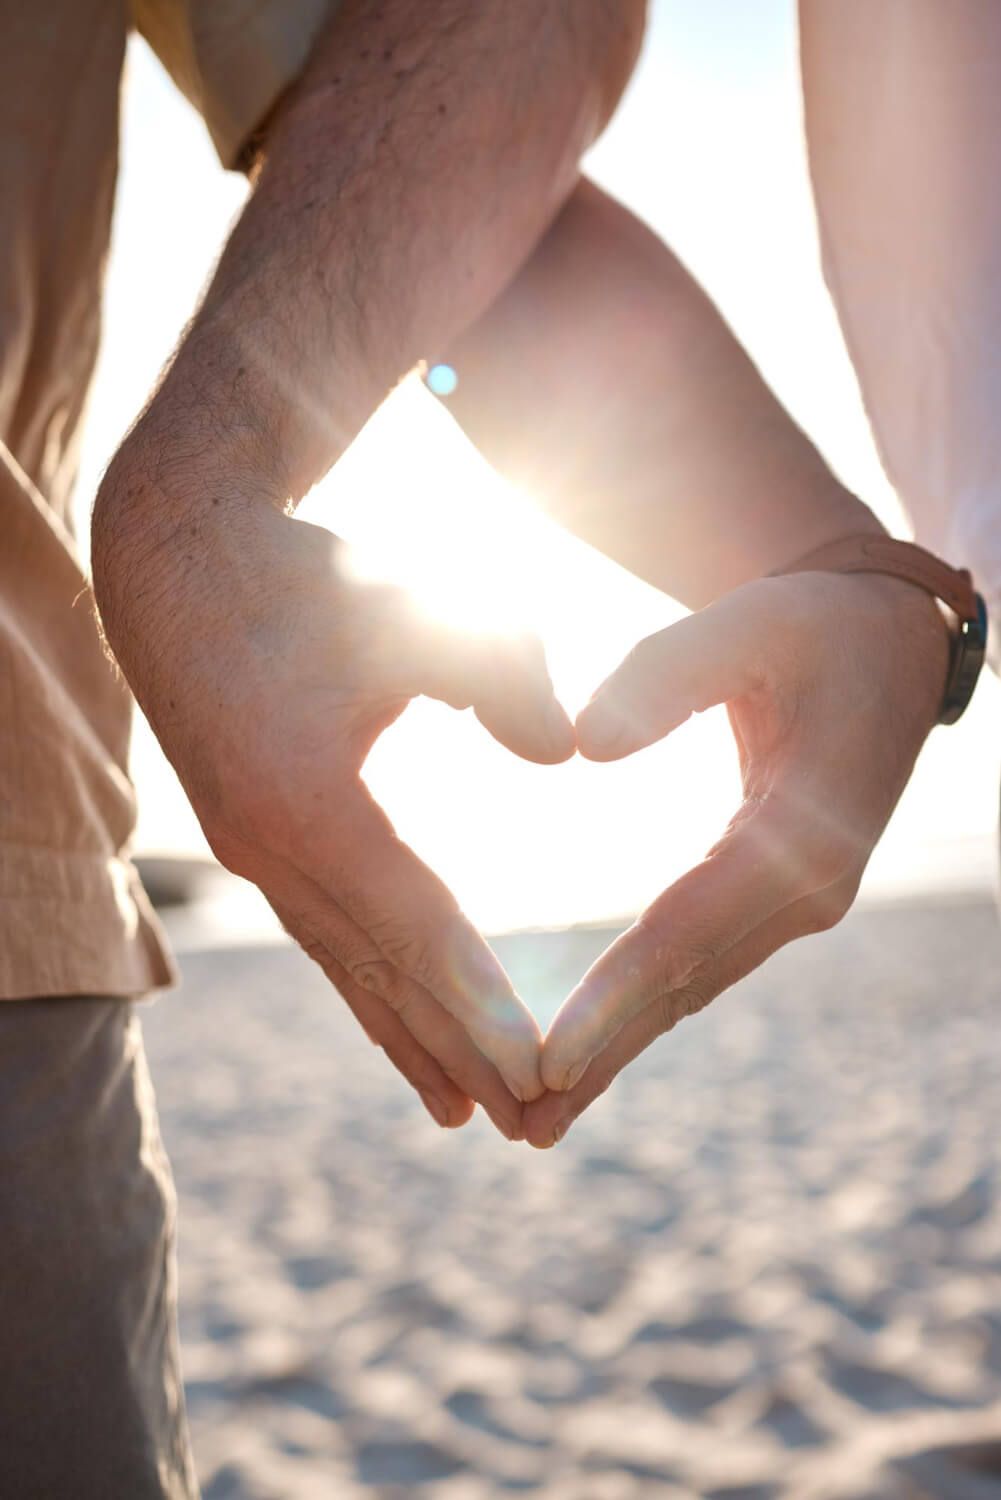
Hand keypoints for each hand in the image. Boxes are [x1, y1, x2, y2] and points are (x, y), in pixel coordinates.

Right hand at [93, 470, 574, 1138]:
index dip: (477, 1003)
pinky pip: (320, 937)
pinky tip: (397, 1027)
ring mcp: (253, 852)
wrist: (180, 558)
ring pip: (344, 968)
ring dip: (407, 1041)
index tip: (536, 1073)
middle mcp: (270, 847)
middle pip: (379, 972)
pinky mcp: (254, 841)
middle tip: (530, 1127)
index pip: (412, 926)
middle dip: (456, 1052)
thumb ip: (503, 676)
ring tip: (464, 1115)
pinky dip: (366, 989)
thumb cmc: (309, 575)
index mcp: (307, 797)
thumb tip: (561, 758)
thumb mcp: (417, 605)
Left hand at [524, 569, 949, 1146]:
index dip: (616, 996)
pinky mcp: (780, 899)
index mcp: (804, 831)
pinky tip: (595, 1049)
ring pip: (694, 986)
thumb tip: (585, 746)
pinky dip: (645, 1008)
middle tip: (524, 1125)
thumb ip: (664, 677)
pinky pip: (701, 962)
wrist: (885, 646)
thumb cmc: (810, 628)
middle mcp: (809, 887)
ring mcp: (800, 901)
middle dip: (605, 1053)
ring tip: (543, 1113)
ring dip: (620, 1047)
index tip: (549, 1060)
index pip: (690, 928)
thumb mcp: (743, 626)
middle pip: (688, 982)